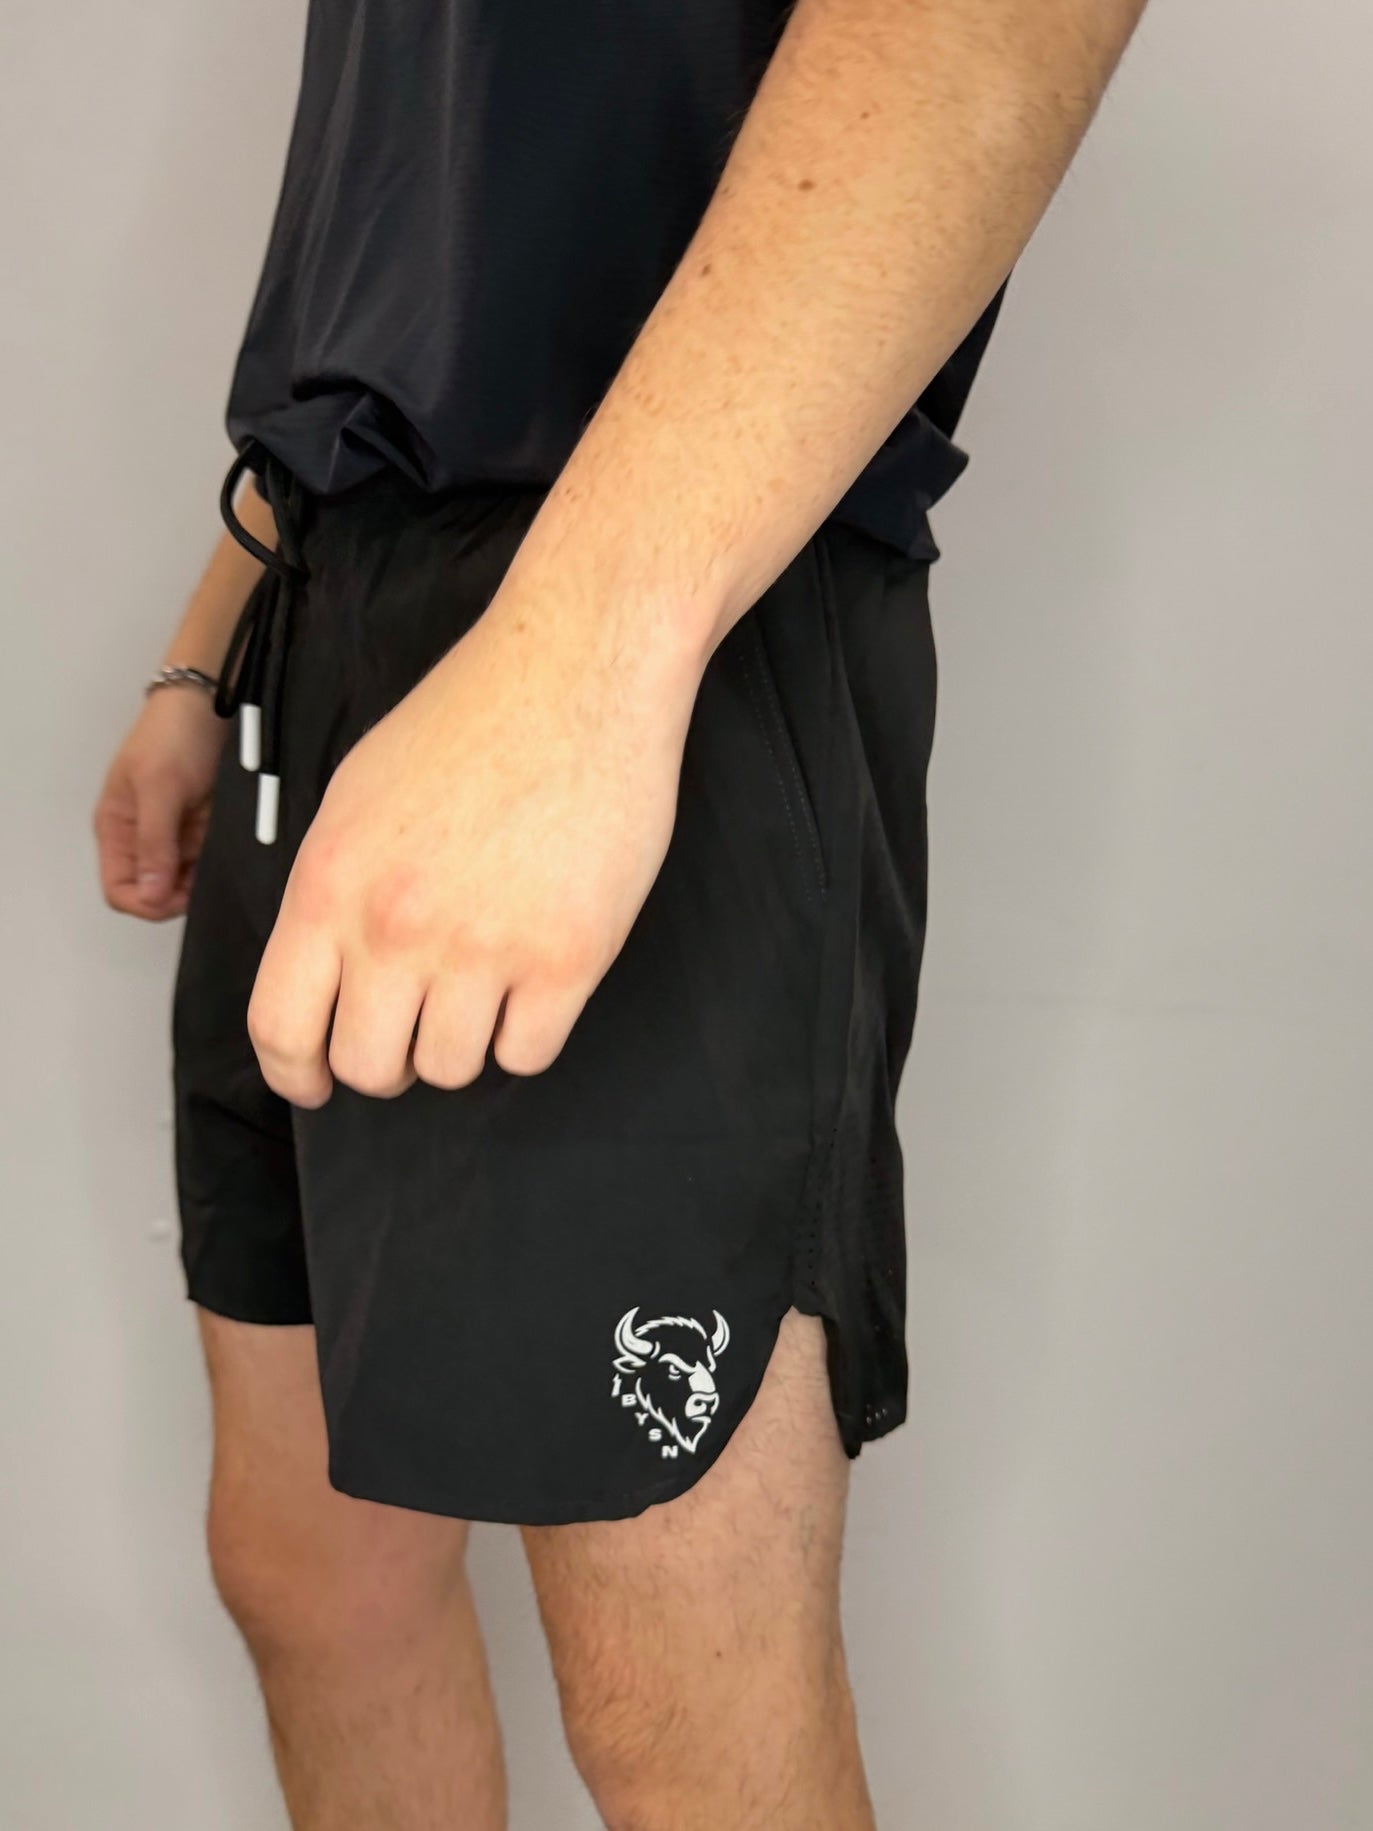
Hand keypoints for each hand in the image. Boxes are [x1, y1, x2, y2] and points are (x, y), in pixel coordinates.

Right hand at [94, 687, 228, 919]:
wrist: (207, 701)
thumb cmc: (173, 734)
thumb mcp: (160, 787)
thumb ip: (154, 842)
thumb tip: (151, 895)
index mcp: (117, 829)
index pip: (119, 890)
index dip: (146, 903)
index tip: (177, 896)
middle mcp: (142, 837)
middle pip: (153, 892)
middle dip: (178, 895)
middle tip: (206, 879)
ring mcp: (173, 834)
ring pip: (183, 880)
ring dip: (201, 880)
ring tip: (219, 859)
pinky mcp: (200, 827)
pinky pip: (205, 860)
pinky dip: (216, 862)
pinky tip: (230, 851)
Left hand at [247, 574, 703, 1103]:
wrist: (578, 669)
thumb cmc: (470, 718)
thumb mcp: (357, 797)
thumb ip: (332, 893)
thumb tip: (326, 980)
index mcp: (331, 884)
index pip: (281, 1026)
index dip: (295, 1072)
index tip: (315, 1082)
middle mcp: (397, 926)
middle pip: (370, 1066)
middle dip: (389, 1060)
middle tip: (416, 1026)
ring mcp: (485, 946)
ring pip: (452, 1069)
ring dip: (463, 1042)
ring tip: (485, 987)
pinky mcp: (569, 957)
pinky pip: (528, 1054)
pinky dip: (527, 1033)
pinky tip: (535, 983)